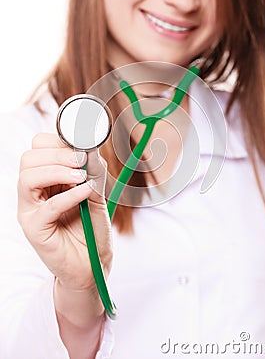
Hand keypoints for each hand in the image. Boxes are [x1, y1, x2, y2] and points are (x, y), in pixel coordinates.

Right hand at [18, 133, 112, 291]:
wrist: (92, 262)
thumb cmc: (91, 225)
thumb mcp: (95, 190)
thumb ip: (92, 169)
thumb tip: (89, 146)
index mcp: (45, 177)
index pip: (38, 147)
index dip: (58, 142)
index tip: (82, 148)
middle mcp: (33, 191)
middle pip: (29, 158)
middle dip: (57, 154)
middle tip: (82, 161)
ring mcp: (30, 210)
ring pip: (28, 178)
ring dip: (58, 171)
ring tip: (81, 178)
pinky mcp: (34, 229)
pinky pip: (46, 207)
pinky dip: (68, 195)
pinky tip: (85, 191)